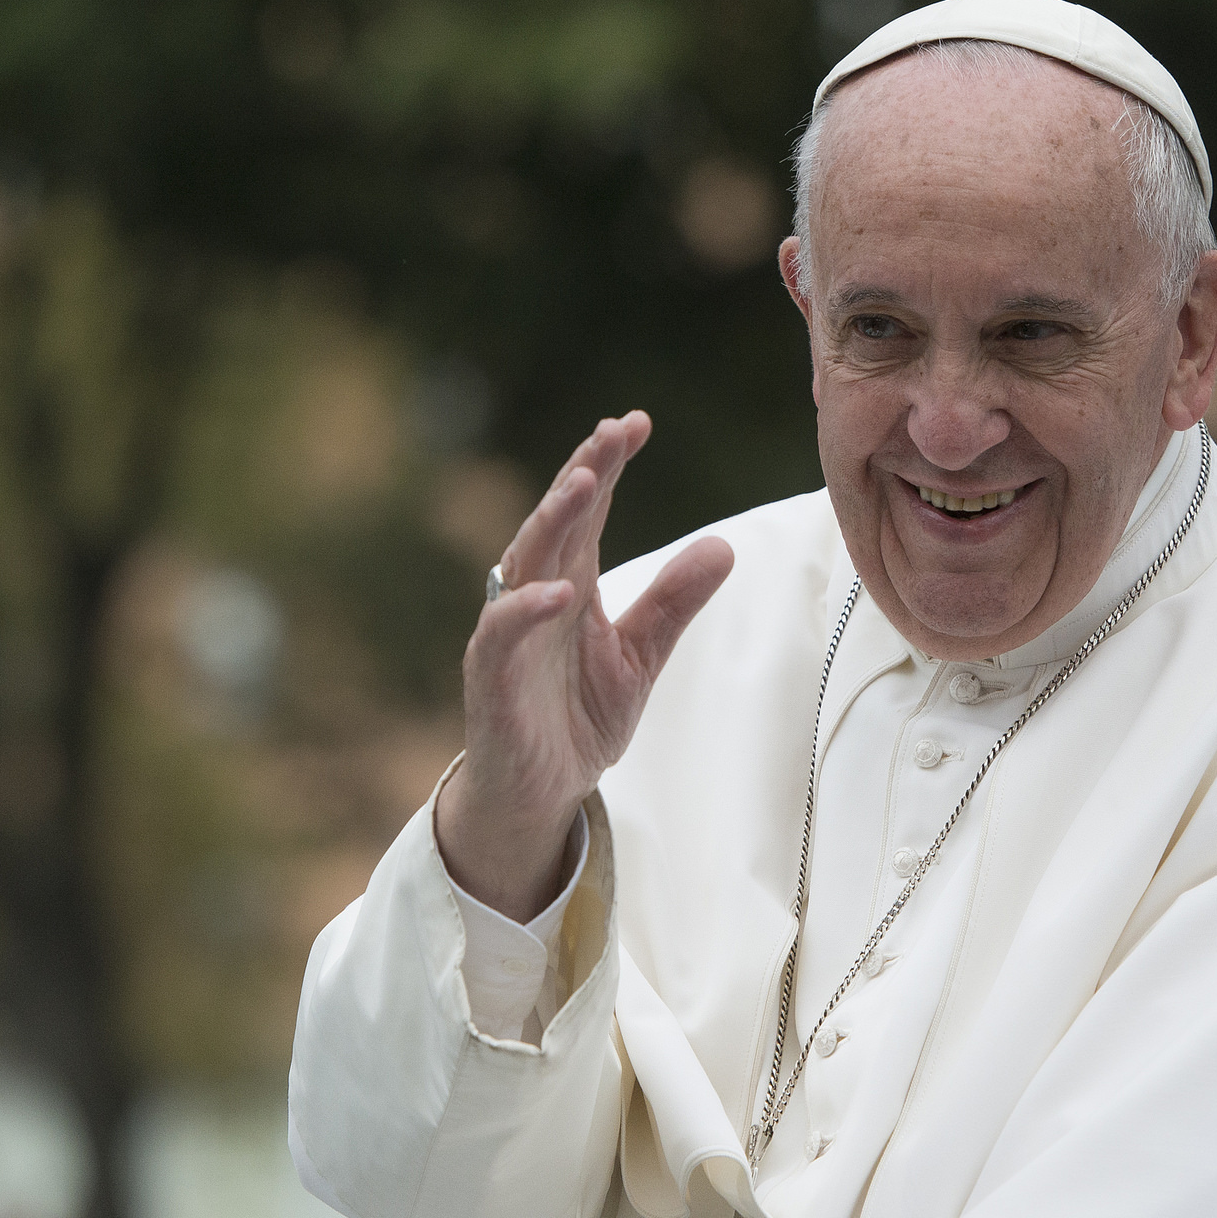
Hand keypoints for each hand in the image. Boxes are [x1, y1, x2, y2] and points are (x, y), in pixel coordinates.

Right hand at [437, 412, 733, 920]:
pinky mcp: (492, 681)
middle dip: (582, 473)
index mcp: (571, 585)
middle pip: (556, 523)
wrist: (540, 794)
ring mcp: (510, 636)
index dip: (608, 465)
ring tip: (584, 485)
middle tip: (612, 433)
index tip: (637, 423)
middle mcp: (536, 598)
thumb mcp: (641, 657)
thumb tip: (724, 546)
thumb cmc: (577, 718)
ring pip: (524, 564)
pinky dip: (527, 611)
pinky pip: (502, 637)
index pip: (587, 512)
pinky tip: (560, 591)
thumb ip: (674, 604)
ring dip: (551, 523)